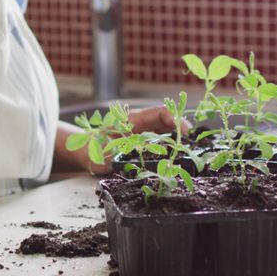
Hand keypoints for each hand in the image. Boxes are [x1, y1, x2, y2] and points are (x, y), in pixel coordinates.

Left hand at [53, 106, 190, 175]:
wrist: (83, 151)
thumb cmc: (91, 150)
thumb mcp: (104, 154)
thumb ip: (120, 157)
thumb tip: (136, 163)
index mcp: (132, 120)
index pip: (159, 113)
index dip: (175, 120)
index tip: (186, 132)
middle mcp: (140, 122)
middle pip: (167, 120)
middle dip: (182, 129)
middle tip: (193, 144)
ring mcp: (142, 131)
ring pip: (166, 129)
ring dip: (178, 138)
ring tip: (189, 150)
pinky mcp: (143, 140)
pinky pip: (161, 139)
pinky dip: (171, 145)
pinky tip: (178, 155)